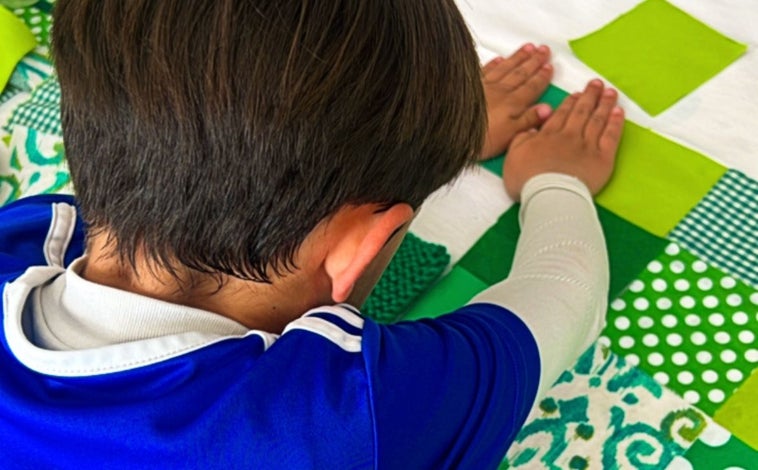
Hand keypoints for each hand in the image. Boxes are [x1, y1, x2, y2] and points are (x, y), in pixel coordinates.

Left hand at [480, 43, 553, 159]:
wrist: (450, 133)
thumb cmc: (481, 140)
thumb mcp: (510, 136)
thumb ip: (529, 121)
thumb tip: (547, 109)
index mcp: (512, 104)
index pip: (532, 87)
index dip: (542, 77)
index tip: (549, 66)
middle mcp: (500, 92)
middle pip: (521, 73)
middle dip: (534, 61)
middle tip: (544, 50)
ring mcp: (484, 87)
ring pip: (505, 68)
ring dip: (517, 57)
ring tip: (528, 48)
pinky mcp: (469, 87)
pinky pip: (485, 70)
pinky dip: (494, 63)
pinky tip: (499, 58)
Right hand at [503, 79, 624, 199]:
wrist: (549, 195)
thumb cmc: (528, 180)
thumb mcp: (513, 157)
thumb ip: (522, 139)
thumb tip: (531, 129)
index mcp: (548, 136)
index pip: (561, 115)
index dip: (570, 103)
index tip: (577, 94)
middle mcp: (569, 136)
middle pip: (581, 112)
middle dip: (589, 96)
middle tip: (596, 84)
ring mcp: (587, 146)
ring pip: (597, 120)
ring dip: (604, 104)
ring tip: (610, 92)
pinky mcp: (602, 158)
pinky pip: (611, 136)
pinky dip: (615, 123)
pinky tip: (618, 112)